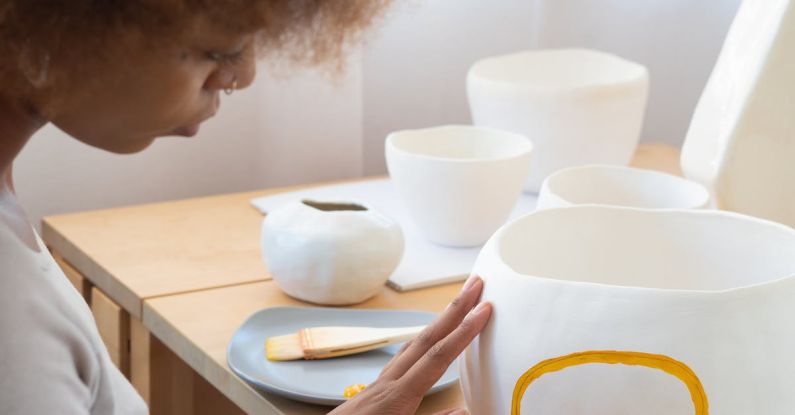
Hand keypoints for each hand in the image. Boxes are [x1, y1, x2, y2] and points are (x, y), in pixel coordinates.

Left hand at [329, 276, 491, 414]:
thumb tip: (465, 412)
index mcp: (397, 398)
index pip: (439, 356)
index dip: (465, 332)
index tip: (484, 309)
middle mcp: (387, 384)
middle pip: (426, 338)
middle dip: (453, 309)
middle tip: (474, 283)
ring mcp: (376, 386)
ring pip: (412, 345)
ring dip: (437, 323)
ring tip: (457, 307)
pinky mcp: (370, 392)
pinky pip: (401, 358)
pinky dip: (419, 344)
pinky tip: (424, 345)